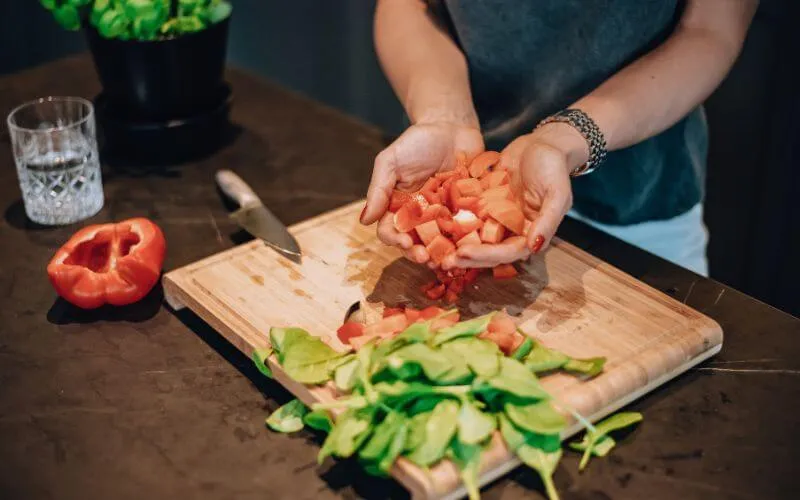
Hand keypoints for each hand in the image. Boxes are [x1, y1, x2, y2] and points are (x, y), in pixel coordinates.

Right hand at [361, 121, 482, 263]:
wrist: (451, 126)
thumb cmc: (417, 142)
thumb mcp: (391, 161)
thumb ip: (379, 189)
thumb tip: (364, 221)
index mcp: (398, 208)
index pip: (391, 231)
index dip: (395, 241)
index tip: (405, 243)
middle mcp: (420, 218)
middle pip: (416, 243)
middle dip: (420, 253)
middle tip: (427, 258)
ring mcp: (445, 217)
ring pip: (442, 243)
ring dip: (443, 254)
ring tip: (449, 259)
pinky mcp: (468, 212)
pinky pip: (468, 230)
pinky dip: (469, 240)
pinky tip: (472, 245)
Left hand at [442, 122, 587, 269]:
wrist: (542, 143)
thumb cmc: (554, 168)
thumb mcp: (557, 193)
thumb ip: (548, 222)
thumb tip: (534, 247)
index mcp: (529, 234)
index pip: (507, 253)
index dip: (486, 256)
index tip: (465, 254)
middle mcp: (510, 230)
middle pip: (487, 250)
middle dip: (466, 255)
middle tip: (444, 258)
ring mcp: (495, 218)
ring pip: (473, 236)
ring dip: (456, 243)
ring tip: (433, 248)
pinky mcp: (482, 203)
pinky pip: (466, 213)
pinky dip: (451, 219)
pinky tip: (432, 220)